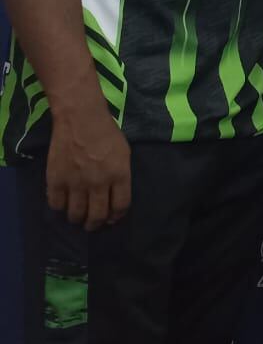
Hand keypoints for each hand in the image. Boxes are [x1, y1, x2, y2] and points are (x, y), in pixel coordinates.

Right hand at [46, 103, 130, 230]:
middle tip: (92, 225)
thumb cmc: (107, 133)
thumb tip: (116, 197)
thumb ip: (121, 176)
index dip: (116, 216)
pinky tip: (63, 204)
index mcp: (119, 174)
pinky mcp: (56, 180)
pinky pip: (56, 204)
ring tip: (77, 218)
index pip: (120, 206)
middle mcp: (98, 183)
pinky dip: (59, 208)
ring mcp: (76, 182)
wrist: (80, 118)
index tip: (111, 218)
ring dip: (77, 219)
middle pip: (97, 215)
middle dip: (95, 224)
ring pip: (76, 214)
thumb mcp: (124, 153)